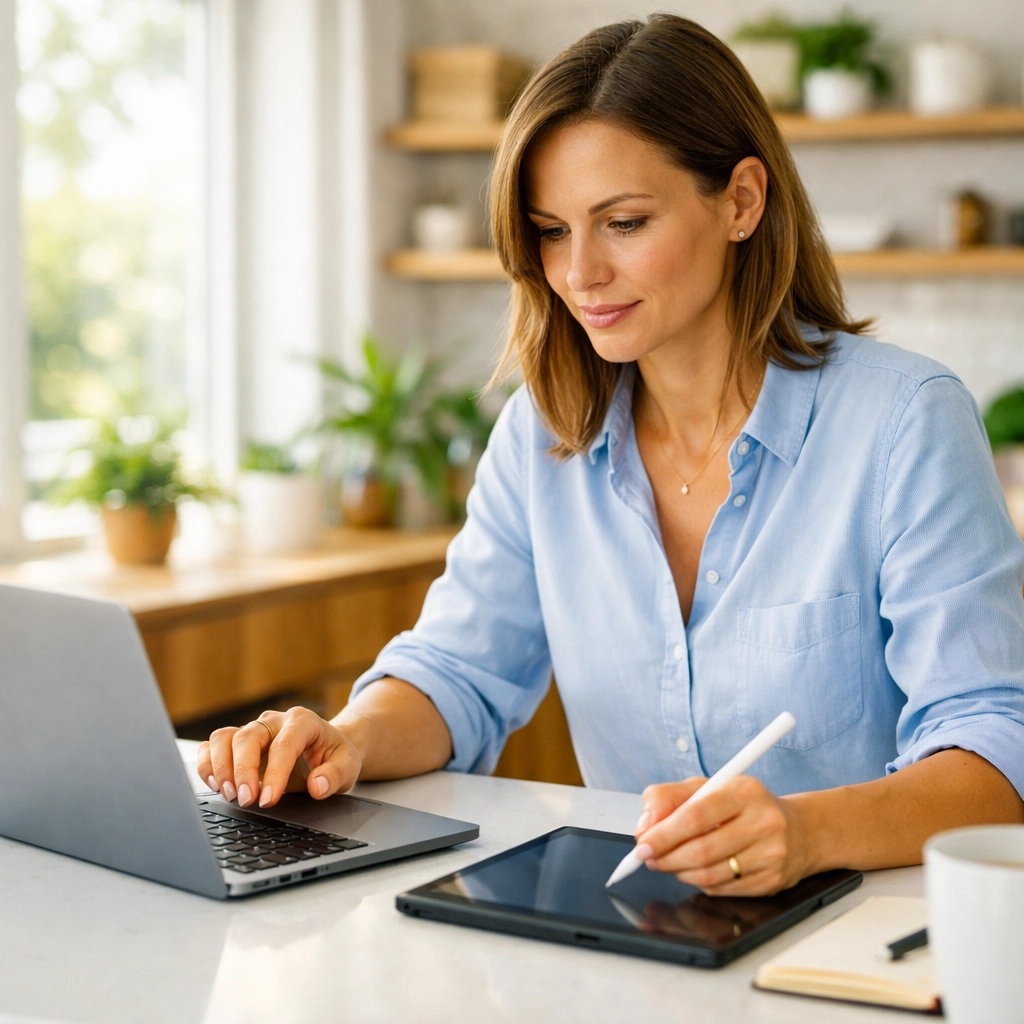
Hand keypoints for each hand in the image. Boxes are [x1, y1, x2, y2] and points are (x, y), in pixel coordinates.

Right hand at [196, 707, 363, 808]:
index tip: (269, 799)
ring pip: (224, 737)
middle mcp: (274, 721)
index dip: (275, 773)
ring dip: (220, 767)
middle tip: (246, 800)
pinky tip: (215, 786)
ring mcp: (253, 729)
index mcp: (303, 722)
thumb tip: (317, 786)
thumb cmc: (334, 756)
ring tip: (229, 794)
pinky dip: (207, 764)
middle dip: (243, 770)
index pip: (284, 744)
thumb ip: (336, 775)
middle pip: (248, 737)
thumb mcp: (348, 765)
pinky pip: (213, 745)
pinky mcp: (237, 741)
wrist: (326, 747)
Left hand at [633, 775, 810, 896]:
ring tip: (671, 862)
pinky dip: (701, 883)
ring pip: (709, 875)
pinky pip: (722, 890)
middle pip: (701, 851)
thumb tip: (645, 827)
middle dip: (666, 858)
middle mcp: (763, 822)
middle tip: (649, 858)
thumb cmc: (743, 806)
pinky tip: (698, 871)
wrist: (798, 830)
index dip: (663, 834)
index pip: (695, 815)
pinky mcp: (772, 881)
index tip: (642, 844)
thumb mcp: (706, 788)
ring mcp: (771, 854)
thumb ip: (668, 798)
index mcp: (744, 791)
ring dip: (680, 872)